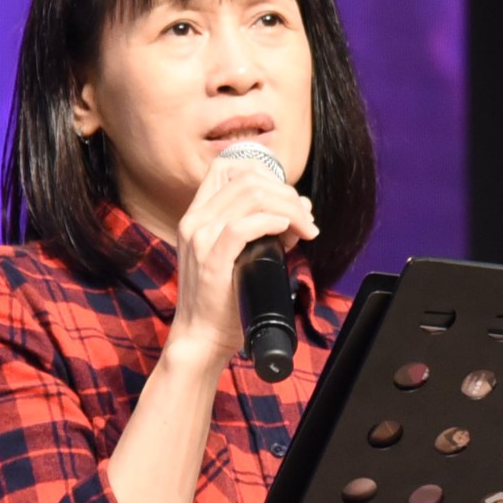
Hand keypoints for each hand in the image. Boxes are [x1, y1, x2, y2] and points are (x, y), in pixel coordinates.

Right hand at [167, 150, 319, 370]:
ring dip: (288, 208)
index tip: (288, 196)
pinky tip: (289, 232)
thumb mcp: (242, 255)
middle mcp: (195, 220)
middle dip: (286, 193)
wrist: (203, 336)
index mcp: (198, 214)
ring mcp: (200, 237)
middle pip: (247, 178)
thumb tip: (301, 207)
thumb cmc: (225, 300)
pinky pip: (244, 227)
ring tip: (305, 230)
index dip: (264, 171)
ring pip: (251, 197)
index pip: (226, 166)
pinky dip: (273, 222)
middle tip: (307, 220)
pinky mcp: (211, 258)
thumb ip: (265, 229)